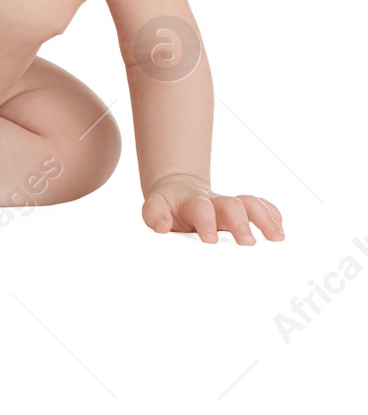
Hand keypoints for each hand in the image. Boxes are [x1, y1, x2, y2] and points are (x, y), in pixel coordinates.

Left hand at [141, 174, 283, 244]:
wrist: (178, 191)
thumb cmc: (168, 206)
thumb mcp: (154, 207)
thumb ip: (154, 215)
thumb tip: (163, 226)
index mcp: (192, 203)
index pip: (201, 209)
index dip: (206, 222)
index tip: (210, 241)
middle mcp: (215, 202)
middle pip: (232, 204)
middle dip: (241, 223)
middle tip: (248, 244)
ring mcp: (230, 206)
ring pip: (250, 204)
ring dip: (266, 219)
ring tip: (278, 238)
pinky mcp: (241, 210)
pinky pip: (261, 207)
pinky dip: (273, 215)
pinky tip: (280, 231)